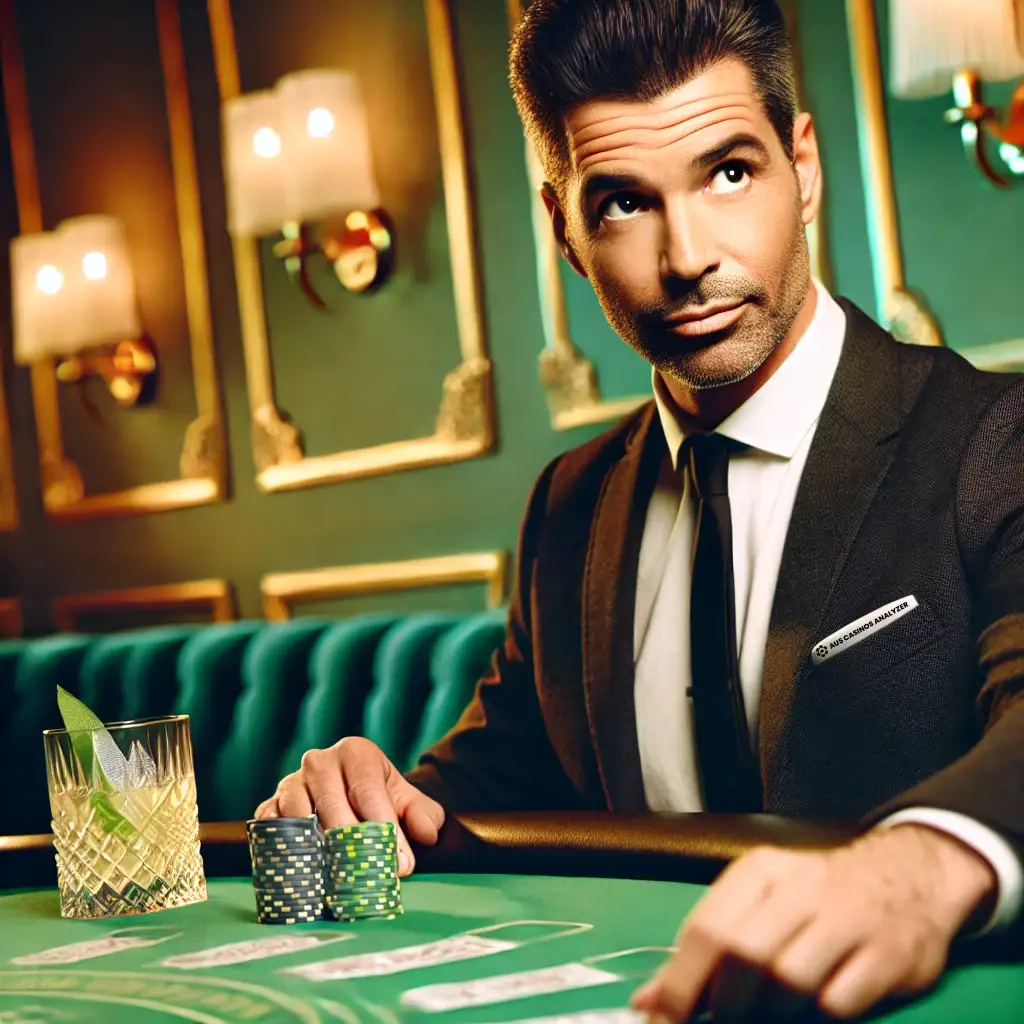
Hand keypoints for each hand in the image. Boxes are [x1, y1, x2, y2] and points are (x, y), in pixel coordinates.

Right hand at [254, 736, 445, 877]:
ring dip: (318, 852)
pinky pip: (271, 828)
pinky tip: (305, 872)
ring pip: (300, 818)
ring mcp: (290, 783)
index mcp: (355, 752)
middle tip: (370, 878)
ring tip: (338, 881)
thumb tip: (426, 835)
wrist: (347, 791)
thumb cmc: (381, 797)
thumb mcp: (408, 800)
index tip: (399, 863)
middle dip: (354, 846)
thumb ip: (424, 814)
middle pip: (332, 806)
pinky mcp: (270, 805)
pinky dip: (285, 850)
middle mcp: (319, 761)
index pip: (368, 791)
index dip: (384, 829)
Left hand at [631, 824, 995, 1020]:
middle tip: (721, 1023)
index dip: (679, 985)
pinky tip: (812, 1011)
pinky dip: (817, 1016)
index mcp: (762, 871)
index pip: (706, 928)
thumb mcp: (762, 901)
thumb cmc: (818, 896)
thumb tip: (648, 999)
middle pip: (743, 956)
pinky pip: (837, 1004)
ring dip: (768, 1016)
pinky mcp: (889, 957)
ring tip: (764, 1018)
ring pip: (787, 982)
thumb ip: (707, 948)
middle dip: (724, 1006)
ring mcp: (849, 920)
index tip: (660, 1018)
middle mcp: (803, 888)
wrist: (910, 876)